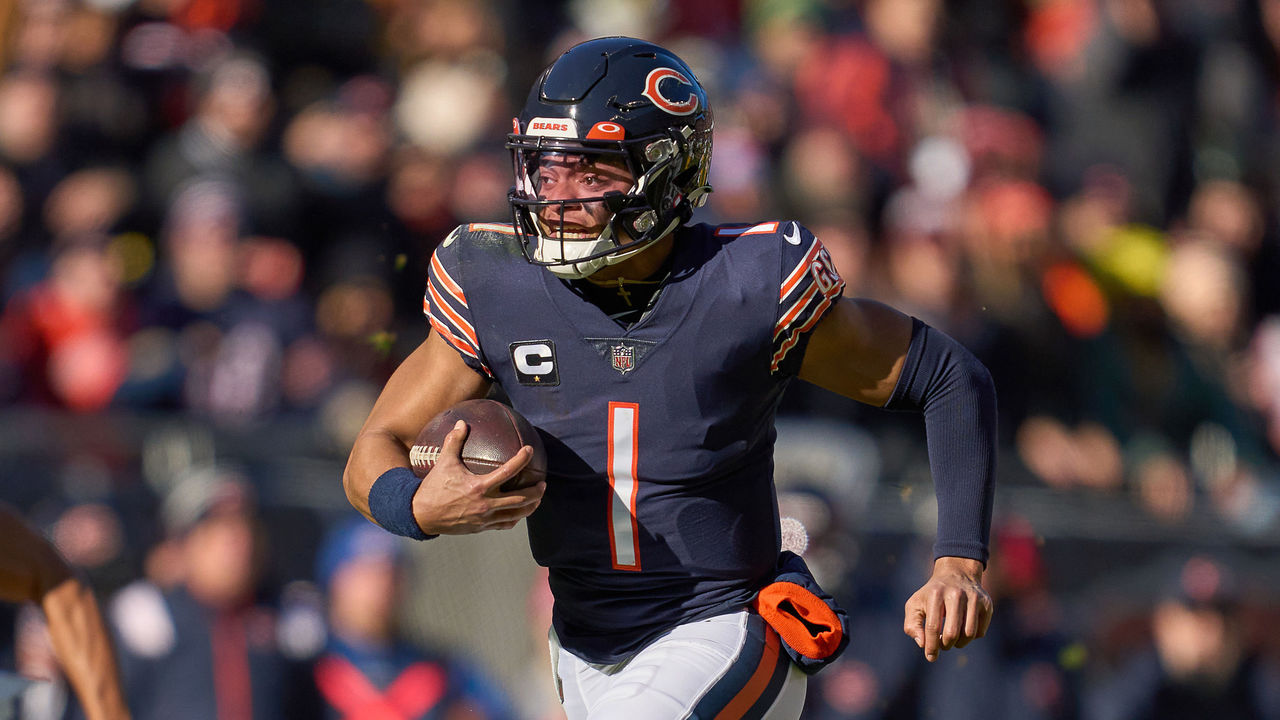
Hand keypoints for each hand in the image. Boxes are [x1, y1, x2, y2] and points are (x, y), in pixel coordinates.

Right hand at [412, 420, 545, 534]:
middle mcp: (485, 504)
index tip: (529, 450)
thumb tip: (461, 422)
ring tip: (538, 499)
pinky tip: (519, 513)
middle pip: (520, 499)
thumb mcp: (443, 462)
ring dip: (530, 506)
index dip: (522, 459)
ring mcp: (484, 518)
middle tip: (543, 483)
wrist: (421, 515)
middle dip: (536, 491)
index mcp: (479, 486)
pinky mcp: (481, 528)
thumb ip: (454, 442)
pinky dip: (514, 518)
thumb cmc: (432, 487)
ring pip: (515, 514)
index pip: (508, 471)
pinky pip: (504, 524)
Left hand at [903, 556, 992, 661]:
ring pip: (969, 634)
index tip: (930, 657)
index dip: (931, 646)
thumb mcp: (915, 604)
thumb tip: (922, 643)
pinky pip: (980, 632)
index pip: (932, 627)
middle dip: (945, 645)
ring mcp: (974, 598)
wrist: (956, 574)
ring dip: (959, 643)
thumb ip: (912, 625)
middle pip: (952, 633)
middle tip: (942, 645)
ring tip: (951, 638)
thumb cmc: (931, 595)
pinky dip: (971, 637)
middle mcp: (956, 594)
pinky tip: (963, 629)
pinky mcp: (986, 604)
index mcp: (936, 594)